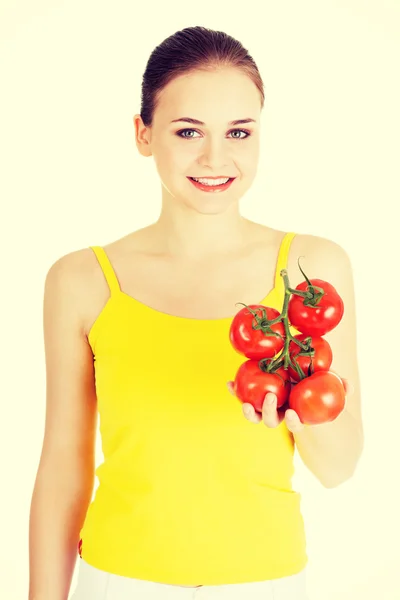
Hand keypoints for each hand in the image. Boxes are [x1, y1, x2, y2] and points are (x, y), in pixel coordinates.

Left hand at [227, 375, 352, 432]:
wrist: (298, 386)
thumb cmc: (315, 387)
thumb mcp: (329, 387)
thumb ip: (339, 387)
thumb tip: (348, 383)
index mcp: (296, 415)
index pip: (295, 424)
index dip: (293, 422)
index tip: (292, 414)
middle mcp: (279, 414)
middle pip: (271, 421)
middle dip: (269, 413)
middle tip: (270, 398)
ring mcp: (265, 409)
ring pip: (256, 416)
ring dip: (249, 412)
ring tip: (245, 403)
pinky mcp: (254, 399)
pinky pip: (242, 396)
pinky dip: (235, 392)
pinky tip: (228, 384)